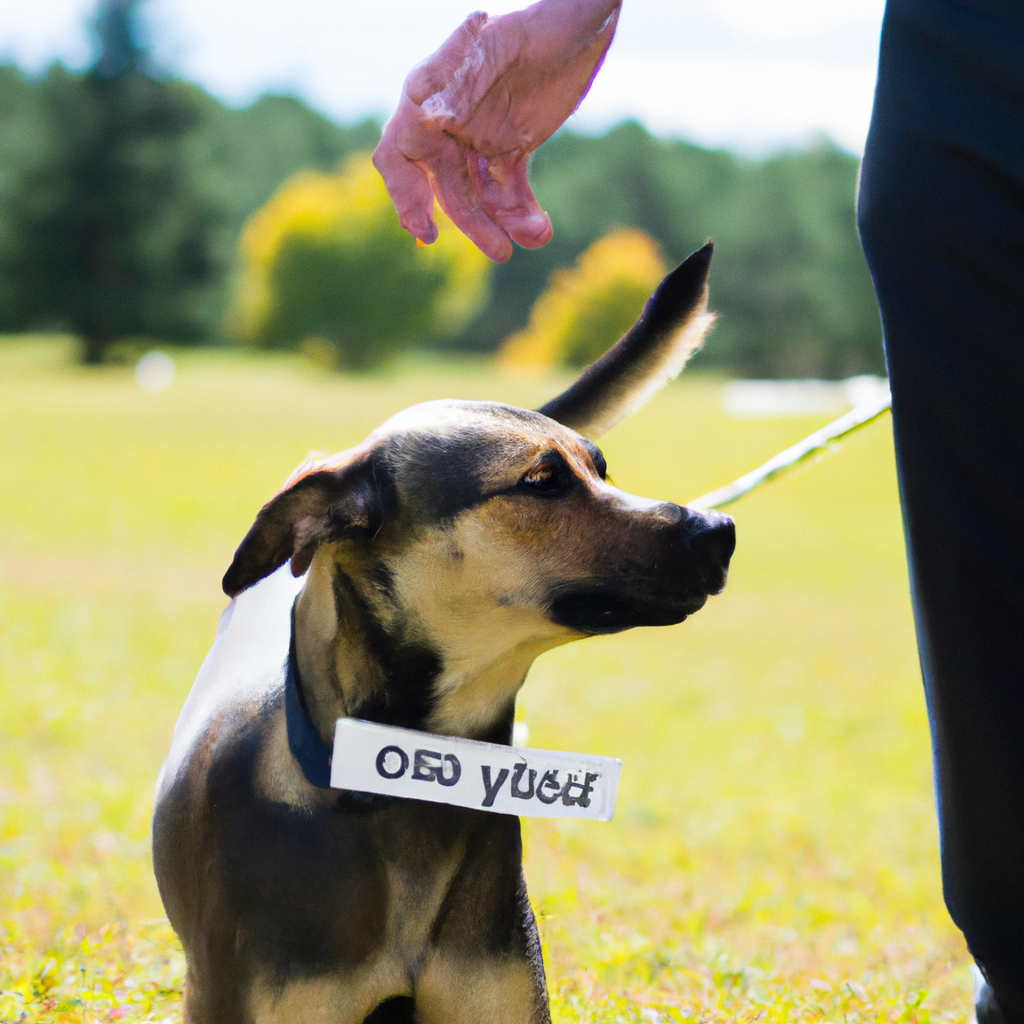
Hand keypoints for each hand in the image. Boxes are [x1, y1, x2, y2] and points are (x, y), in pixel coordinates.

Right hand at [373, 0, 619, 262]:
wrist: (582, 24)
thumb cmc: (538, 22)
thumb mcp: (499, 46)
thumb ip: (463, 80)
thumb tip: (431, 115)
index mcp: (430, 96)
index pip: (399, 154)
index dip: (406, 196)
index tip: (425, 231)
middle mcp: (448, 124)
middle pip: (445, 187)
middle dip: (472, 222)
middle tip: (500, 251)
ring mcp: (479, 139)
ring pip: (480, 196)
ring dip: (503, 224)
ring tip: (533, 237)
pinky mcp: (512, 148)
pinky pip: (511, 192)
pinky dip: (524, 214)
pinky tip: (542, 230)